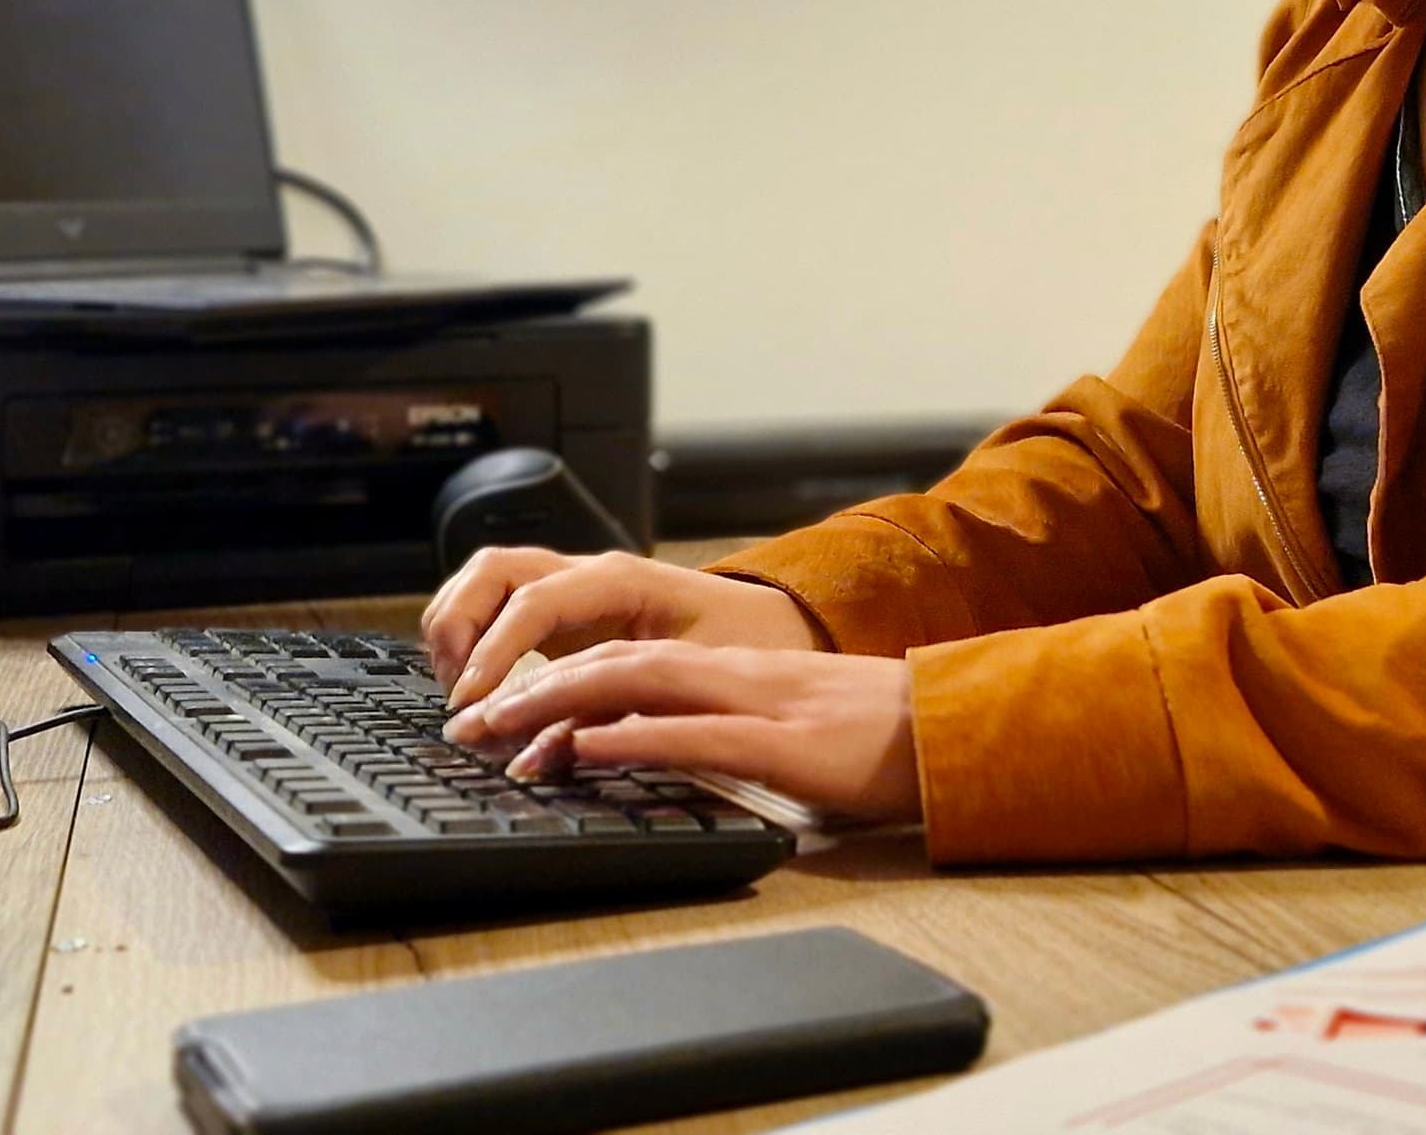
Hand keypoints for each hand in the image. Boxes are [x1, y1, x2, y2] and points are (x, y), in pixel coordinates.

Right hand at [419, 546, 821, 706]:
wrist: (775, 629)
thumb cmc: (745, 648)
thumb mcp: (695, 679)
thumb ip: (624, 706)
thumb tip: (550, 743)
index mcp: (620, 580)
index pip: (535, 600)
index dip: (495, 650)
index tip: (474, 700)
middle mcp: (587, 574)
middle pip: (492, 570)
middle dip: (459, 627)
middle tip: (459, 695)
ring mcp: (572, 588)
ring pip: (486, 579)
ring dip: (458, 627)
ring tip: (461, 691)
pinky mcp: (565, 612)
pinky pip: (499, 604)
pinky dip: (473, 635)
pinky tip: (476, 683)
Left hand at [443, 641, 921, 824]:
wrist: (956, 730)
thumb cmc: (877, 742)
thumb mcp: (783, 734)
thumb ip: (720, 738)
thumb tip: (654, 762)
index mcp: (733, 673)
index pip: (626, 664)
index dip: (554, 681)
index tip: (498, 717)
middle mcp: (734, 676)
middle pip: (614, 662)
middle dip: (532, 689)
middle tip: (468, 725)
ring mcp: (757, 703)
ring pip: (640, 684)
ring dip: (561, 704)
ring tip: (501, 729)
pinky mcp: (783, 742)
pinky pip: (694, 732)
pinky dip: (632, 735)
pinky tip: (587, 744)